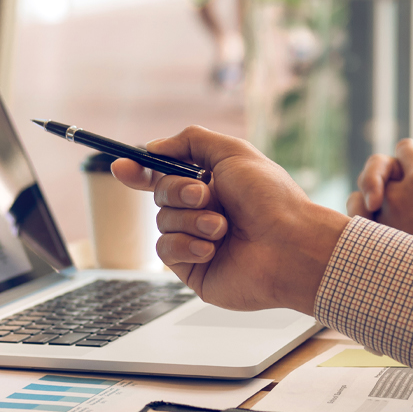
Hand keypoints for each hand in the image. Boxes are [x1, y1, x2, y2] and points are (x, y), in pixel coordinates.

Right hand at [110, 126, 348, 313]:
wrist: (290, 246)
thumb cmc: (272, 200)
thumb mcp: (233, 152)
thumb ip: (190, 141)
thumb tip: (152, 147)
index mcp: (212, 184)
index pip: (165, 175)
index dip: (141, 171)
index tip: (122, 167)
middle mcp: (202, 212)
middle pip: (160, 194)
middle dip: (178, 191)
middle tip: (205, 196)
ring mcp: (196, 242)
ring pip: (161, 222)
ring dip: (190, 220)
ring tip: (222, 228)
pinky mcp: (193, 270)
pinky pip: (166, 251)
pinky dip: (186, 245)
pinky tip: (213, 248)